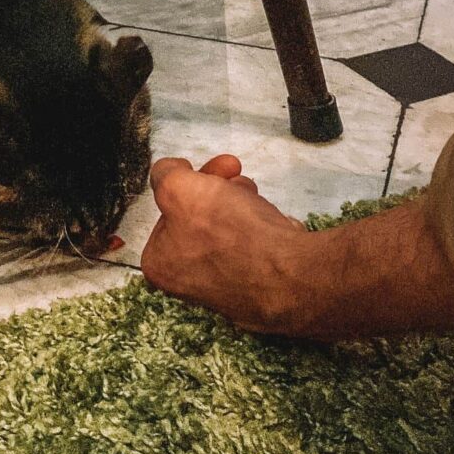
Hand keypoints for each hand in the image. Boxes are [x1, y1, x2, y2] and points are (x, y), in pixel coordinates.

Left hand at [141, 154, 310, 334]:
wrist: (290, 275)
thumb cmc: (230, 235)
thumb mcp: (178, 188)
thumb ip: (165, 174)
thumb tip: (168, 171)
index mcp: (162, 264)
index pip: (166, 210)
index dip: (186, 181)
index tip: (200, 167)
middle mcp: (189, 281)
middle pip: (198, 216)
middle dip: (217, 187)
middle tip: (234, 170)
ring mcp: (226, 286)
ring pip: (228, 228)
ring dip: (241, 202)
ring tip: (254, 194)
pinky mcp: (259, 285)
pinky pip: (255, 245)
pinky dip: (262, 226)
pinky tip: (273, 220)